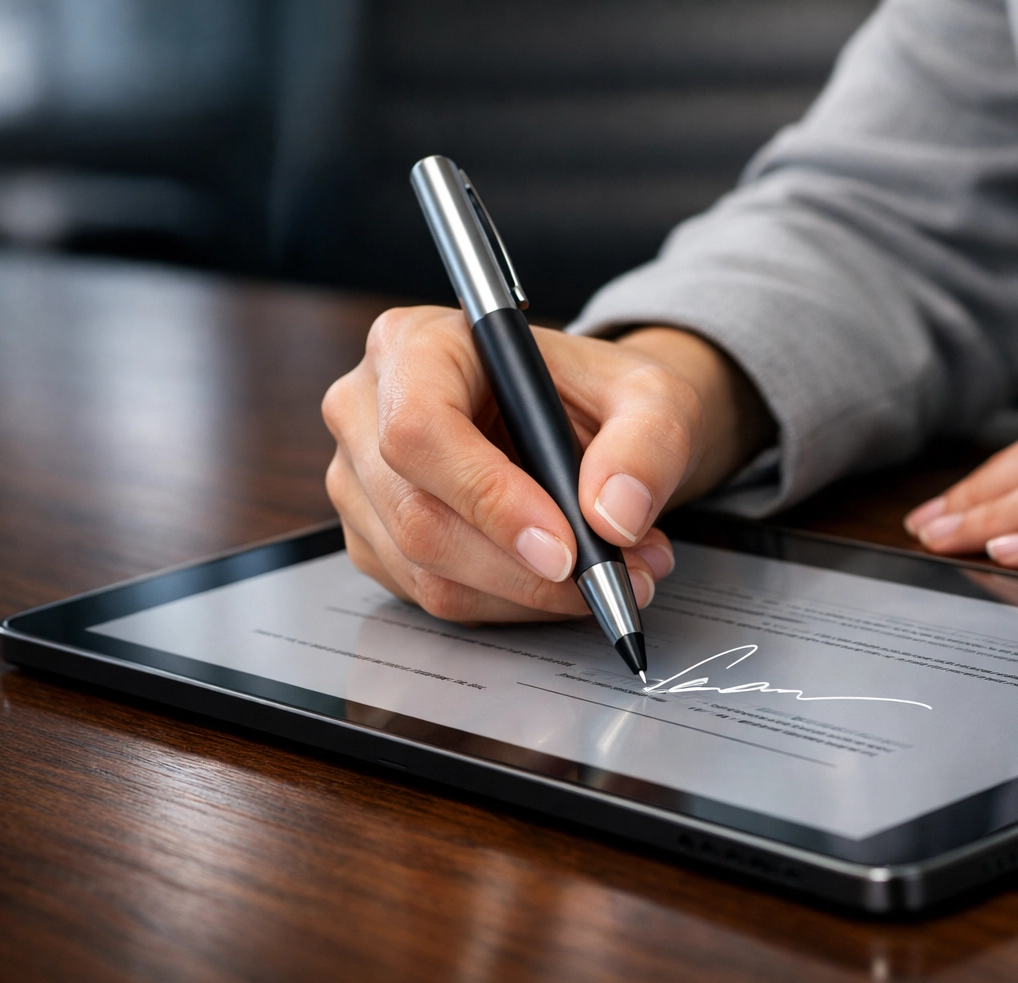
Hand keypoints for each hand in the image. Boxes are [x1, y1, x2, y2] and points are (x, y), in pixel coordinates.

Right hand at [322, 308, 773, 620]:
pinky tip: (563, 581)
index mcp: (418, 344)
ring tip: (612, 575)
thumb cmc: (604, 396)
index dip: (489, 497)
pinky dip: (513, 604)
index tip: (564, 547)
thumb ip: (646, 446)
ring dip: (531, 593)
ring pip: (428, 571)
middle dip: (526, 568)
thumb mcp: (654, 398)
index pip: (421, 428)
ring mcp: (363, 480)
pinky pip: (436, 597)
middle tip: (614, 576)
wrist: (594, 425)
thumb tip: (616, 515)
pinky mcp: (377, 539)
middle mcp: (369, 408)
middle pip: (419, 515)